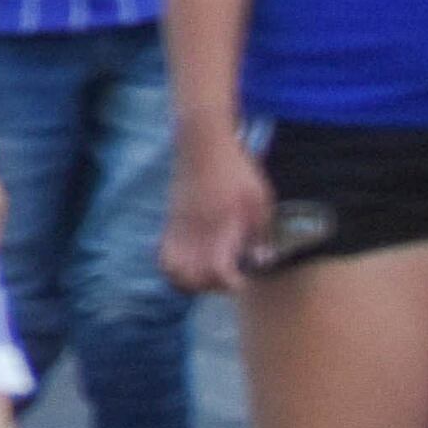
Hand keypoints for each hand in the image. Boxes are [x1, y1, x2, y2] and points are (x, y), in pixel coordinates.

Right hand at [161, 130, 271, 291]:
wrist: (202, 142)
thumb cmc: (237, 170)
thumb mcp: (260, 201)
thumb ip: (262, 235)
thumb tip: (260, 263)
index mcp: (219, 225)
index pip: (217, 271)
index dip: (231, 284)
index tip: (244, 280)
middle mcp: (194, 230)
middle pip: (188, 278)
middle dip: (209, 286)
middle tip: (228, 277)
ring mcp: (178, 225)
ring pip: (171, 268)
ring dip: (189, 279)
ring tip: (209, 274)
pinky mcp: (171, 220)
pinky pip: (165, 254)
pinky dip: (178, 265)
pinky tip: (197, 258)